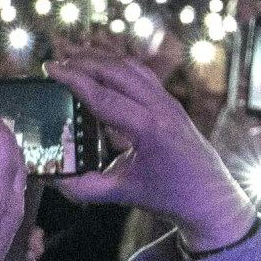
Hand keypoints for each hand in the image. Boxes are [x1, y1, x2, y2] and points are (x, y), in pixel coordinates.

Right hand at [47, 51, 255, 253]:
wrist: (210, 200)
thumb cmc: (169, 197)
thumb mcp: (122, 193)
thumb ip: (83, 187)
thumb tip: (50, 178)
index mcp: (150, 130)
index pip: (103, 96)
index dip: (73, 80)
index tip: (49, 69)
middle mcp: (163, 109)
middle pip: (117, 72)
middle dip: (83, 63)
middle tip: (55, 64)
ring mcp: (170, 103)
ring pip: (131, 68)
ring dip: (101, 60)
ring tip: (73, 60)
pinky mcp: (172, 103)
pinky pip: (142, 75)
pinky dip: (117, 67)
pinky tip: (100, 71)